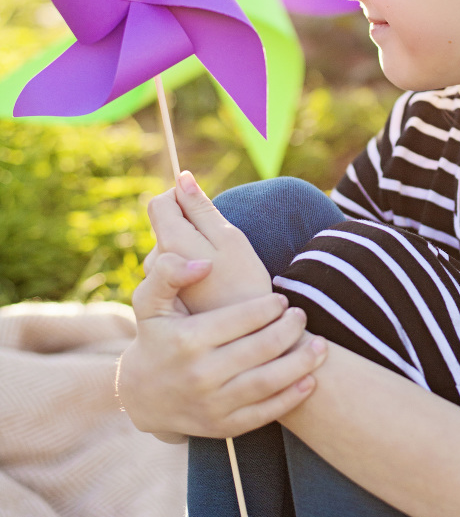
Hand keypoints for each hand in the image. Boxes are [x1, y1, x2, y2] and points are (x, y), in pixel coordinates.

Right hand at [118, 253, 326, 437]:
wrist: (140, 394)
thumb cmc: (154, 337)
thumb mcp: (149, 302)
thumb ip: (168, 273)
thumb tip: (205, 264)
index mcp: (187, 340)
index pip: (240, 319)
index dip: (269, 307)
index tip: (282, 299)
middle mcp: (200, 374)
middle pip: (261, 349)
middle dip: (290, 329)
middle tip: (302, 316)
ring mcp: (212, 404)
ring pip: (268, 382)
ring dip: (301, 363)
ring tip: (320, 346)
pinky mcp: (222, 427)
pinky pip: (264, 413)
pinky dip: (291, 398)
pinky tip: (310, 380)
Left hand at [146, 170, 270, 312]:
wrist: (246, 338)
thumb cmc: (244, 284)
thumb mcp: (230, 239)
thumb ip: (201, 208)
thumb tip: (182, 178)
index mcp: (170, 243)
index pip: (161, 202)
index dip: (182, 197)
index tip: (206, 208)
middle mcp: (156, 263)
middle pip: (166, 226)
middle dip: (190, 226)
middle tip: (220, 246)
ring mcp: (159, 285)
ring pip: (171, 249)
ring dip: (191, 250)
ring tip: (218, 269)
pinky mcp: (166, 299)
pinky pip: (174, 270)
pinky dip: (190, 270)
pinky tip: (211, 285)